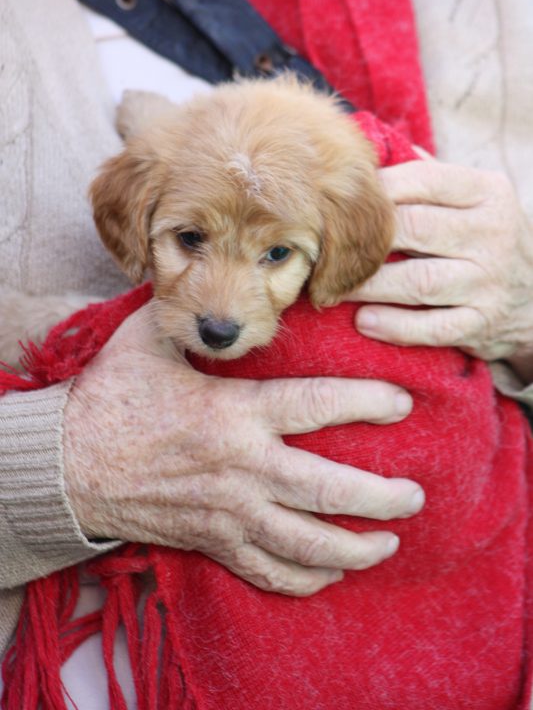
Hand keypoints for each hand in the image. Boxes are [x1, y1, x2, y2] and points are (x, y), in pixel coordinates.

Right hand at [63, 304, 422, 596]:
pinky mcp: (213, 542)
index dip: (366, 402)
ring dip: (355, 547)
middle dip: (380, 497)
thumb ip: (196, 317)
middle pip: (328, 490)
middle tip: (414, 496)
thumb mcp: (148, 339)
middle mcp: (241, 469)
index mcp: (232, 413)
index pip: (316, 405)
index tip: (401, 402)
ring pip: (306, 543)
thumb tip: (225, 291)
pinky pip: (267, 572)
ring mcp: (228, 513)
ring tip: (388, 543)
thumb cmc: (109, 398)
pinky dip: (305, 578)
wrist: (66, 465)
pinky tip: (330, 572)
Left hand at [351, 158, 532, 363]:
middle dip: (363, 240)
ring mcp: (488, 282)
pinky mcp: (481, 324)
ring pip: (418, 282)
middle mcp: (492, 234)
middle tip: (322, 248)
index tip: (338, 201)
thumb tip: (368, 147)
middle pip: (414, 229)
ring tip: (331, 287)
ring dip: (369, 285)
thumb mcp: (473, 197)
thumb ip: (428, 175)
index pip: (422, 181)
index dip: (374, 191)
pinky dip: (395, 327)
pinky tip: (364, 321)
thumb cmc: (484, 236)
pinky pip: (433, 328)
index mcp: (486, 193)